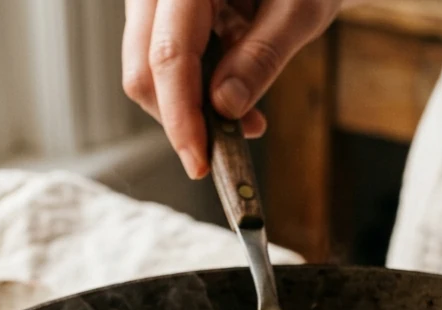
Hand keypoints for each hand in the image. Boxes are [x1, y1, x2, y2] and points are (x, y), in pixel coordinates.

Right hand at [123, 0, 345, 178]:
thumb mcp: (298, 9)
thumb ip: (262, 55)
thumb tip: (225, 106)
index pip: (168, 53)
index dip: (181, 115)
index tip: (200, 161)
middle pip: (143, 69)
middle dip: (181, 119)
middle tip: (228, 147)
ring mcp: (156, 3)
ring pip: (147, 72)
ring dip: (190, 109)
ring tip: (247, 118)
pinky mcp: (164, 19)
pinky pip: (161, 65)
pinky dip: (194, 93)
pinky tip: (232, 95)